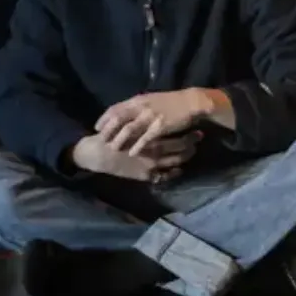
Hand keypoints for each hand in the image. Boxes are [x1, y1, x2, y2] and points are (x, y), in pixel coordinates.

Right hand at [71, 131, 201, 182]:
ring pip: (175, 163)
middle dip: (192, 145)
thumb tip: (159, 119)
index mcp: (151, 139)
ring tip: (191, 152)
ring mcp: (151, 166)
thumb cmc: (110, 135)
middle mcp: (154, 154)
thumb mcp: (126, 124)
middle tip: (198, 140)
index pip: (178, 139)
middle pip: (180, 151)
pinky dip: (173, 173)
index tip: (197, 131)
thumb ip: (143, 123)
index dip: (190, 136)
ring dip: (185, 158)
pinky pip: (165, 176)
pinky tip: (177, 169)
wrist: (97, 154)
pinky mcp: (145, 176)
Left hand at [95, 89, 212, 155]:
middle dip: (108, 130)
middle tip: (101, 140)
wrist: (191, 102)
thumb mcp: (150, 99)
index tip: (96, 127)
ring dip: (119, 139)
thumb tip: (124, 112)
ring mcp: (150, 117)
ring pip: (129, 129)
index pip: (115, 109)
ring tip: (113, 148)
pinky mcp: (160, 126)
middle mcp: (141, 107)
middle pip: (118, 119)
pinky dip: (137, 146)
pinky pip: (145, 138)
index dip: (104, 118)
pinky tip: (132, 153)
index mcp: (137, 100)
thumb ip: (137, 106)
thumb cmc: (171, 101)